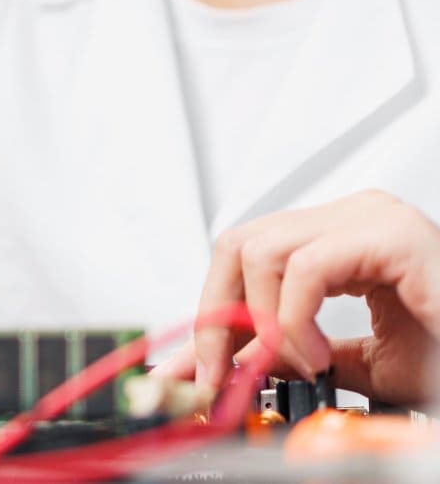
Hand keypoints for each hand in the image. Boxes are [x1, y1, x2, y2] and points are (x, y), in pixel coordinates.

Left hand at [182, 191, 439, 405]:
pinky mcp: (394, 236)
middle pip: (239, 243)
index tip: (196, 367)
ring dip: (261, 320)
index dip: (211, 311)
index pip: (245, 254)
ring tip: (297, 362)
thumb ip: (287, 351)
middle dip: (218, 314)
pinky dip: (293, 318)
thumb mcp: (350, 361)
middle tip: (223, 371)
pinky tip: (317, 354)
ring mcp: (373, 219)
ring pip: (261, 249)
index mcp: (341, 238)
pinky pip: (304, 266)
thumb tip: (226, 361)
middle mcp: (353, 218)